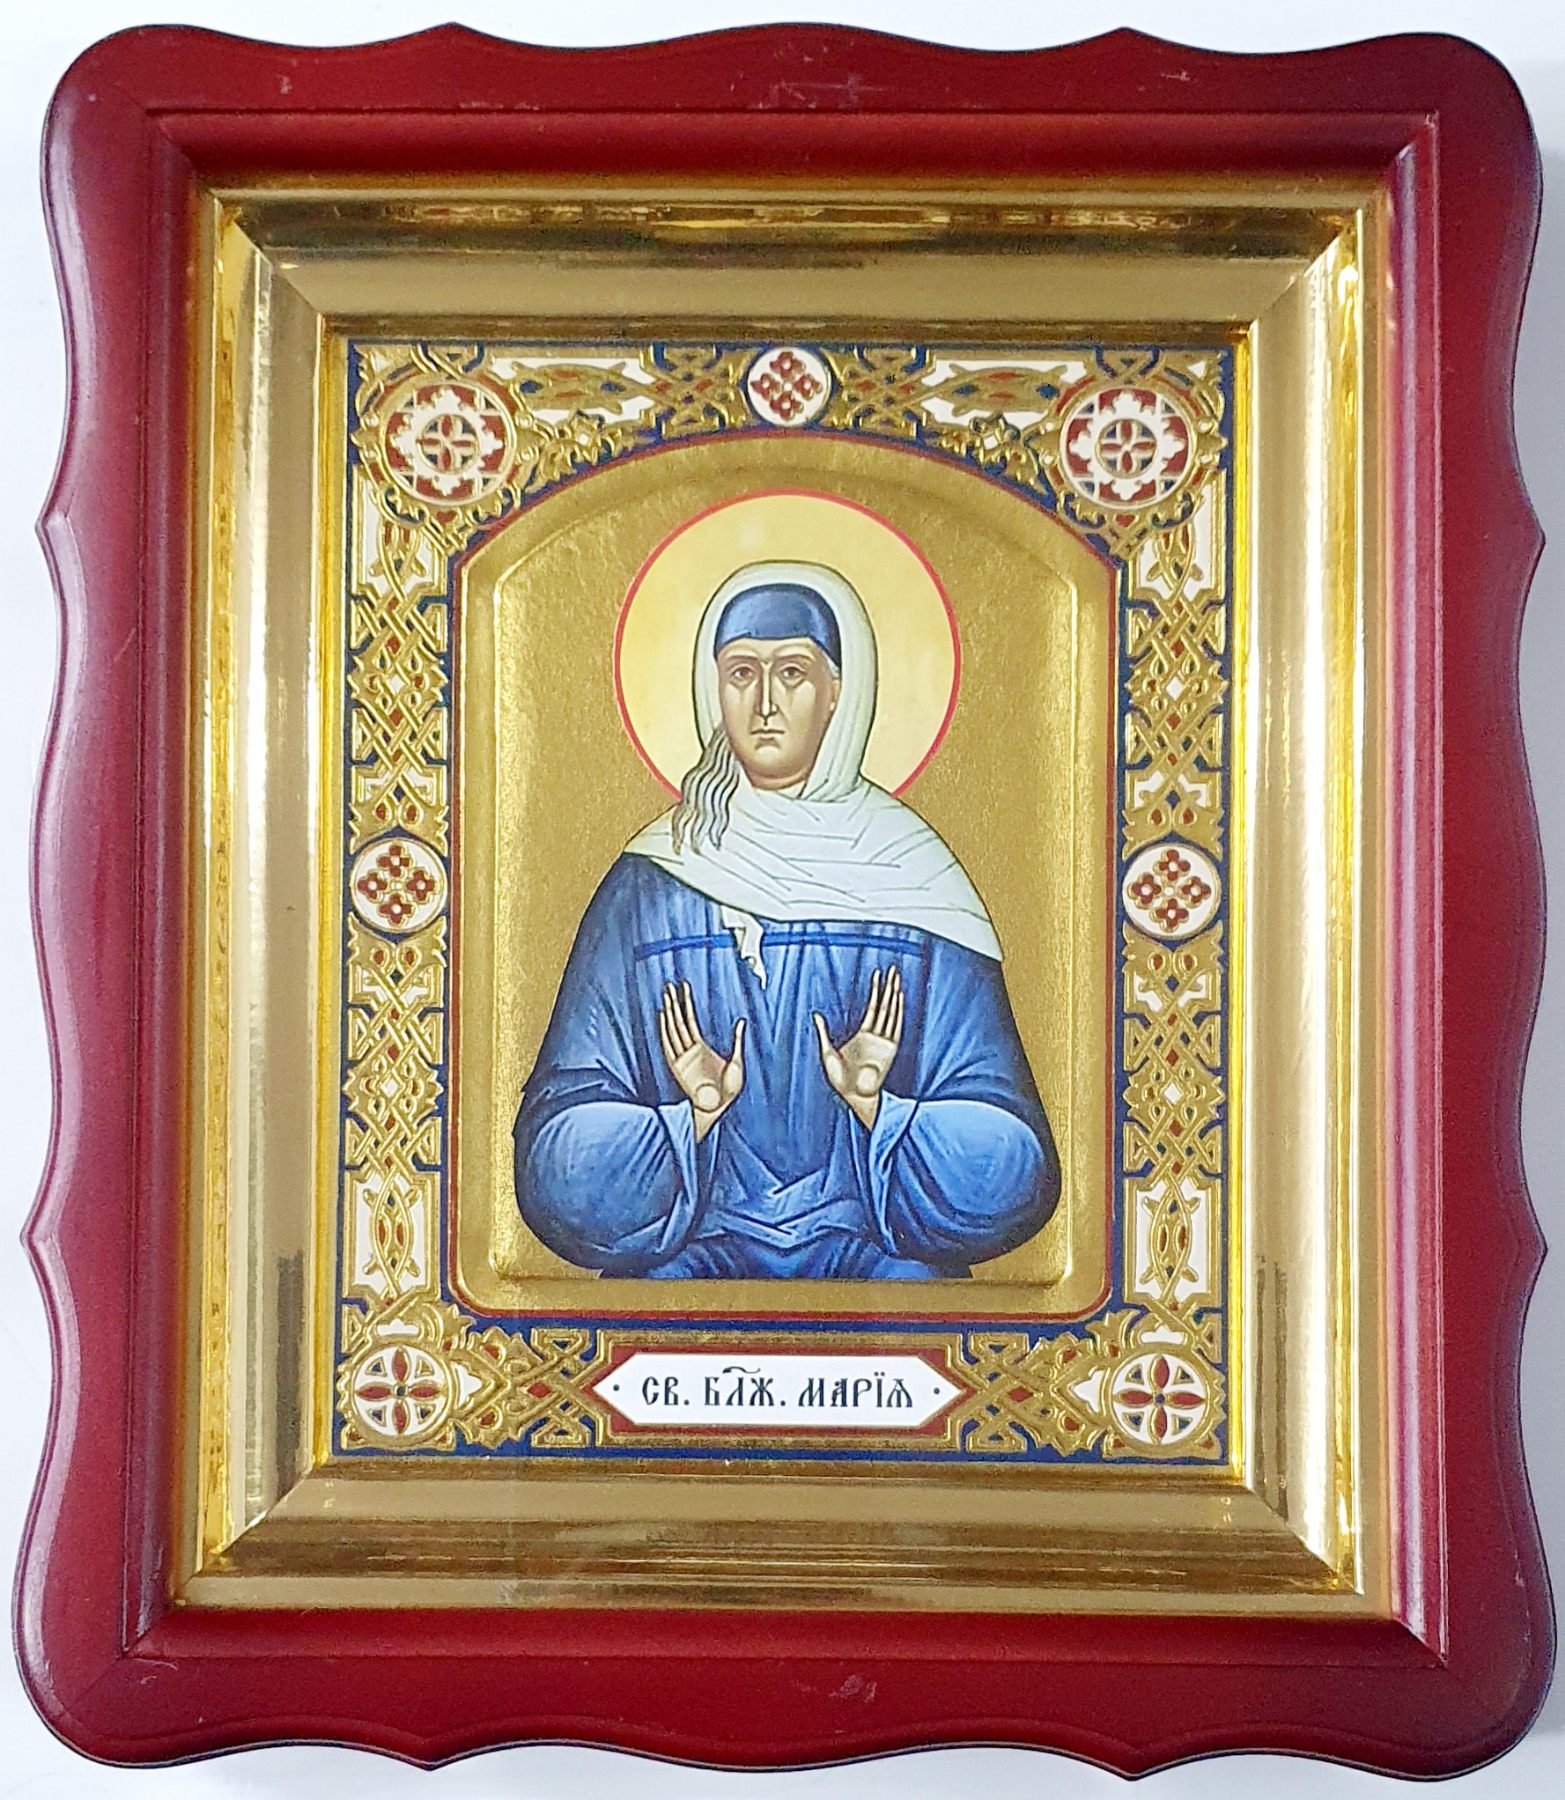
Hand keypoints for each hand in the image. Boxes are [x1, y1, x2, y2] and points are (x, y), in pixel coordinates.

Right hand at [658, 980, 744, 1140]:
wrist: (717, 1108)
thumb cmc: (728, 1091)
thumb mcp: (738, 1062)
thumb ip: (737, 1041)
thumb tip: (741, 1022)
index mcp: (702, 1048)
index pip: (691, 1019)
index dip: (687, 1003)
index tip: (683, 987)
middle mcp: (689, 1050)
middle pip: (678, 1020)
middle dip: (674, 1002)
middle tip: (669, 985)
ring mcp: (682, 1057)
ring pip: (673, 1028)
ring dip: (669, 1011)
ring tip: (665, 994)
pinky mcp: (677, 1066)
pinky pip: (669, 1044)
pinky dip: (664, 1030)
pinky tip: (663, 1016)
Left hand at [813, 965, 903, 1129]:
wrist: (852, 1095)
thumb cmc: (840, 1079)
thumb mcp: (826, 1052)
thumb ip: (823, 1032)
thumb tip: (815, 1015)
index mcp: (863, 1035)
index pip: (872, 1007)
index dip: (875, 990)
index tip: (877, 975)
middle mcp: (875, 1035)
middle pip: (884, 1005)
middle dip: (888, 987)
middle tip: (893, 969)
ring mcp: (884, 1041)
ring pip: (891, 1012)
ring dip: (894, 995)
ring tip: (897, 978)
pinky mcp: (890, 1048)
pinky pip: (895, 1026)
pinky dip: (897, 1012)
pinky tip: (899, 999)